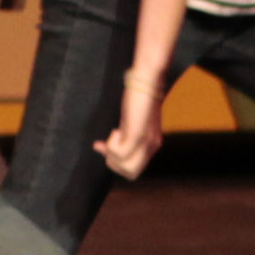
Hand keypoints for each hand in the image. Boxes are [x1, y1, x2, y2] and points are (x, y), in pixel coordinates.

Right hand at [97, 59, 169, 181]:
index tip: (104, 147)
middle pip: (130, 173)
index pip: (134, 169)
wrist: (147, 80)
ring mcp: (146, 142)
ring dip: (112, 155)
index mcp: (152, 144)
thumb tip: (102, 146)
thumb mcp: (132, 121)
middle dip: (113, 162)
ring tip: (112, 135)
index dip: (117, 163)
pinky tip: (115, 129)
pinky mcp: (138, 135)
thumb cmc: (137, 98)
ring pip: (126, 167)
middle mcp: (152, 146)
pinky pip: (121, 154)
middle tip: (105, 145)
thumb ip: (125, 134)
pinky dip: (112, 145)